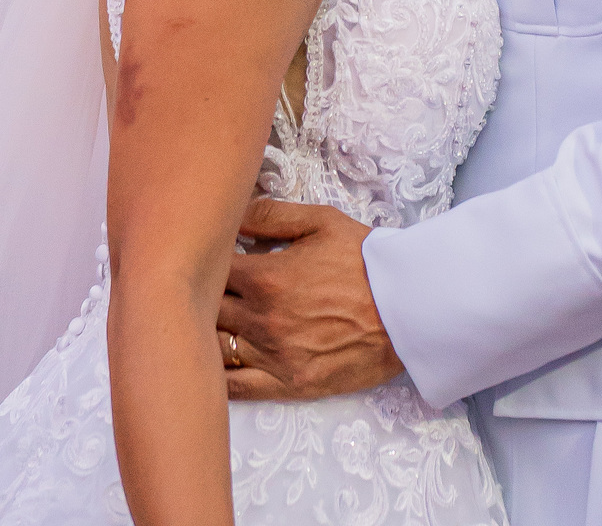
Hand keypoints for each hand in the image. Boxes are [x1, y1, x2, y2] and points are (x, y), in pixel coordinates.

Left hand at [217, 199, 403, 401]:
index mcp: (266, 277)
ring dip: (204, 336)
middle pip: (205, 312)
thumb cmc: (363, 260)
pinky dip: (216, 379)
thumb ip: (271, 215)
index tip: (202, 259)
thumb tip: (232, 213)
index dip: (201, 264)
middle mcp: (262, 319)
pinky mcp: (289, 384)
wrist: (405, 307)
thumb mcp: (321, 222)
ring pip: (215, 349)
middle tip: (195, 291)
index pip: (210, 271)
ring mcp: (274, 356)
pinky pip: (238, 388)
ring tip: (202, 324)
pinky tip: (209, 367)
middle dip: (198, 299)